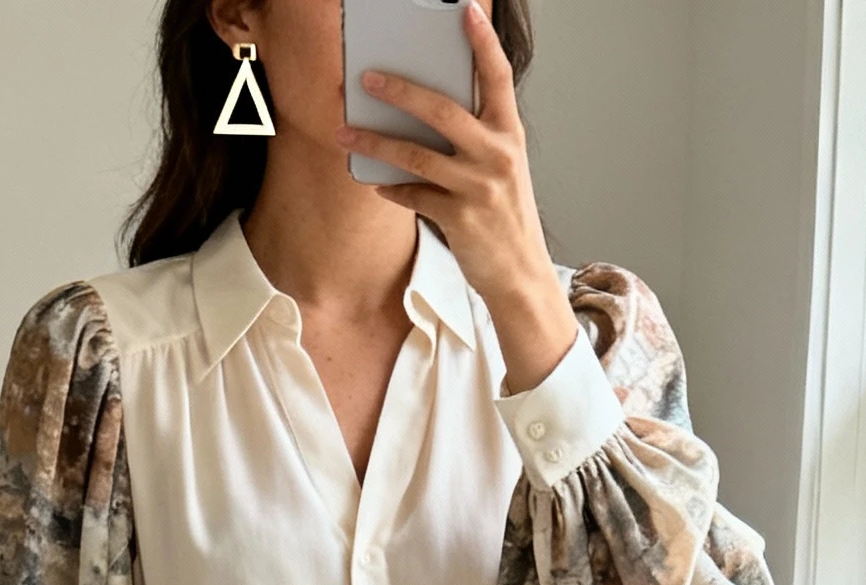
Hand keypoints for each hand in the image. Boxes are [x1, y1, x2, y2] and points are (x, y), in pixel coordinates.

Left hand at [337, 0, 576, 395]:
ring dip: (375, 141)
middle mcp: (497, 155)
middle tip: (366, 77)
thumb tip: (424, 113)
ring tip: (345, 131)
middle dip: (399, 89)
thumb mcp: (502, 169)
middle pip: (442, 109)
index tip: (465, 9)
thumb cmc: (505, 219)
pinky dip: (391, 188)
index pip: (498, 76)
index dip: (482, 41)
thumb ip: (475, 138)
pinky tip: (374, 181)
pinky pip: (414, 195)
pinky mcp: (459, 218)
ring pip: (416, 153)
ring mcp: (479, 187)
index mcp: (510, 134)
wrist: (520, 277)